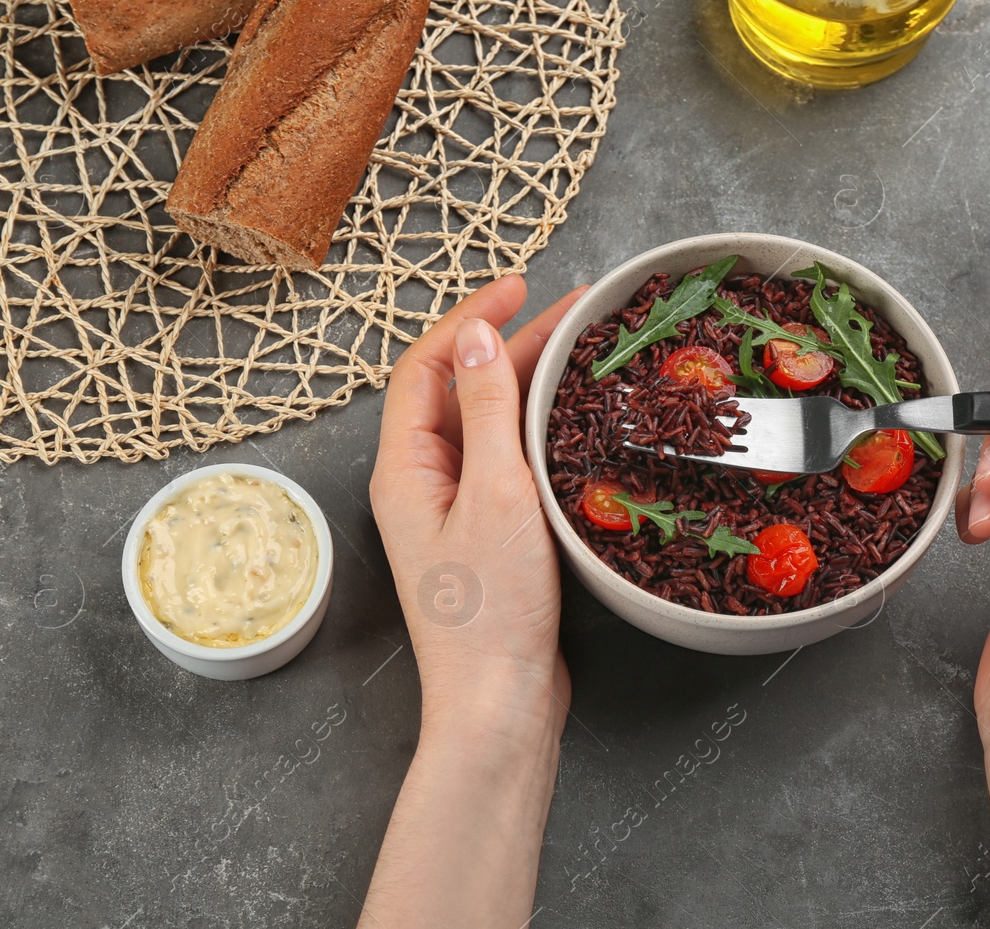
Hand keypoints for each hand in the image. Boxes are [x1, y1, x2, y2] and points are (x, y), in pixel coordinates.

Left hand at [369, 274, 585, 733]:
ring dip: (530, 383)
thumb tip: (475, 338)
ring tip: (583, 350)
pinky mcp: (492, 534)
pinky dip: (541, 428)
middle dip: (512, 344)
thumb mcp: (493, 496)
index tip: (517, 287)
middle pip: (461, 390)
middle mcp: (424, 483)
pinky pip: (510, 461)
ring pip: (490, 424)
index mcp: (405, 469)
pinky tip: (578, 417)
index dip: (468, 318)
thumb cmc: (489, 612)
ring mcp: (458, 510)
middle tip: (573, 312)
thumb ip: (486, 413)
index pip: (425, 368)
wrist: (500, 703)